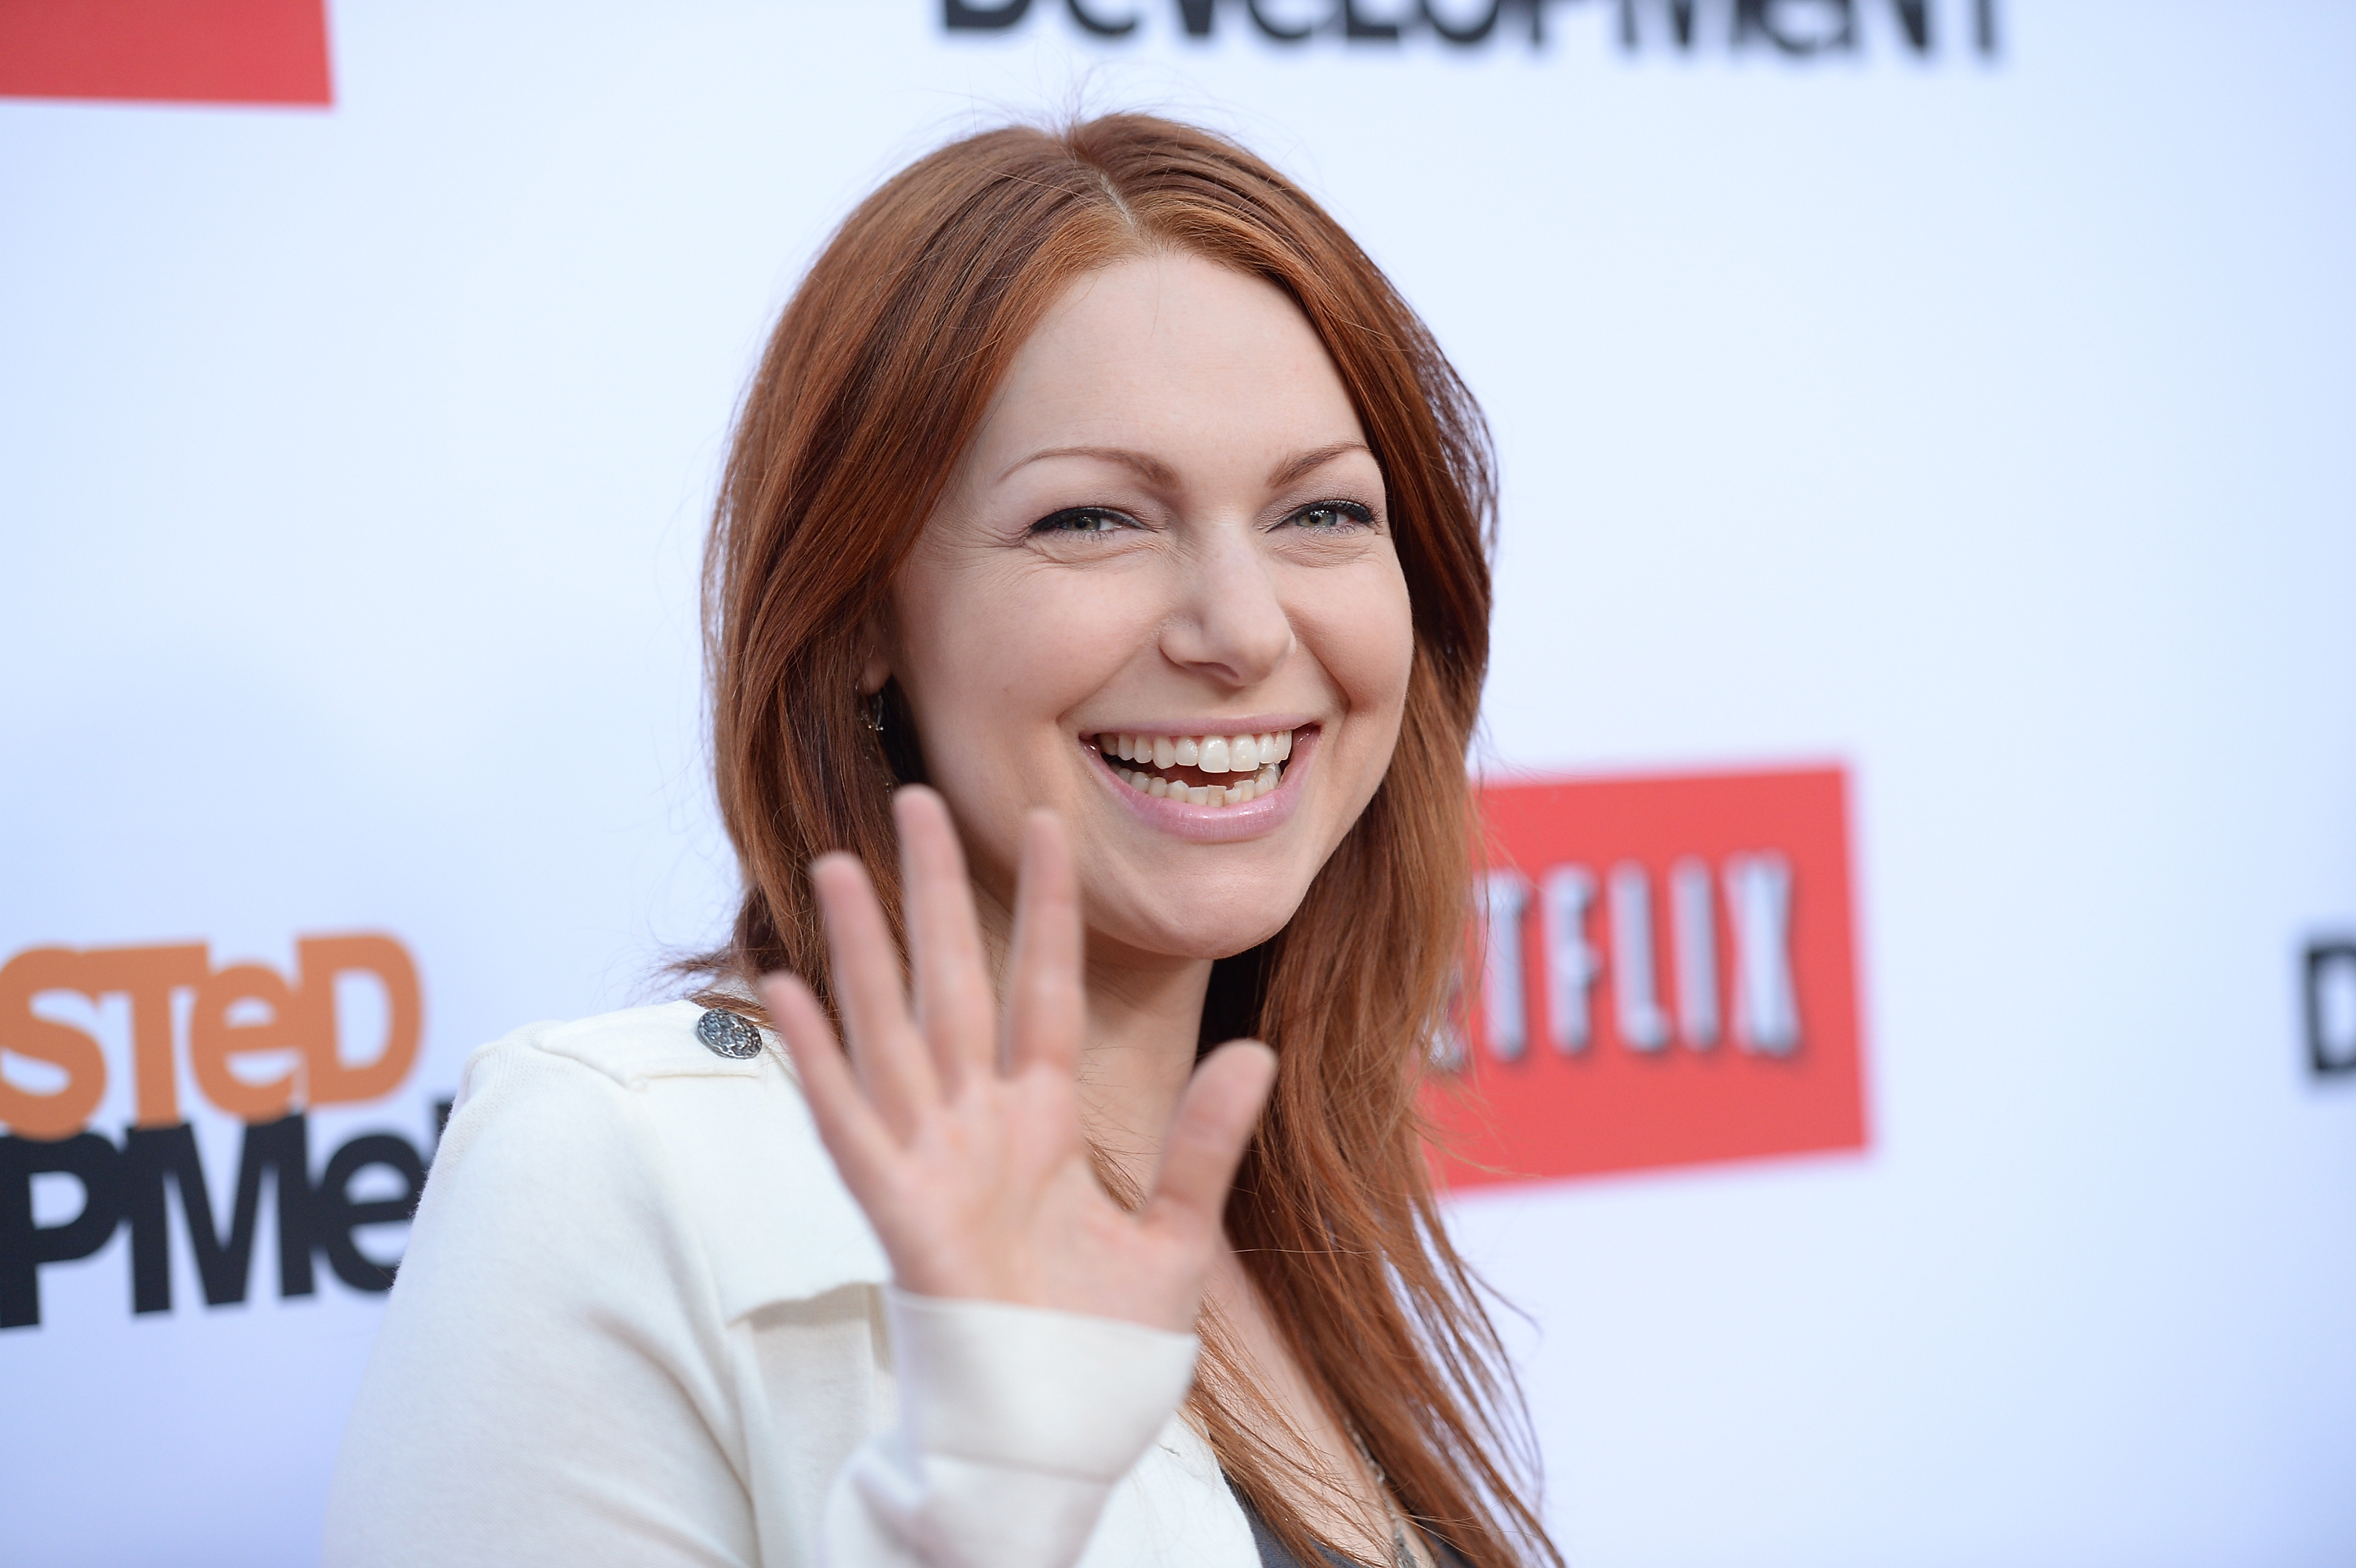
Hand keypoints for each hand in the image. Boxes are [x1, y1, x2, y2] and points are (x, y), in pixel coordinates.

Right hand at [762, 786, 1276, 1332]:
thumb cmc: (1098, 1353)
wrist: (1052, 1441)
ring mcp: (932, 1163)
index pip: (1042, 988)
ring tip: (834, 864)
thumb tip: (1259, 1054)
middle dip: (932, 894)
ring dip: (860, 950)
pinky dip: (814, 1060)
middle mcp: (980, 1126)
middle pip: (951, 984)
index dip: (1043, 908)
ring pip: (889, 1031)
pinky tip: (782, 990)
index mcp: (1044, 1121)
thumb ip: (1203, 1146)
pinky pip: (847, 1124)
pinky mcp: (897, 1214)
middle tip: (912, 800)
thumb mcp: (1174, 1242)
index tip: (1042, 823)